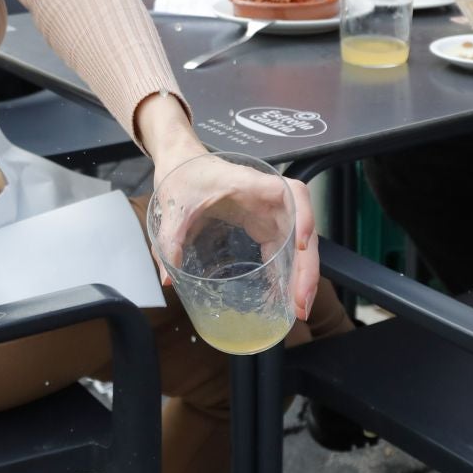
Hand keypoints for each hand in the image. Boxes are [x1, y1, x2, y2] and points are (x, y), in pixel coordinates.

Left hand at [149, 157, 320, 324]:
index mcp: (249, 185)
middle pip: (300, 228)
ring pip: (297, 243)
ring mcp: (268, 212)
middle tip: (301, 303)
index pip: (290, 194)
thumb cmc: (183, 175)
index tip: (300, 244)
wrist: (182, 164)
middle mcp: (267, 199)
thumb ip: (170, 240)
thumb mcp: (173, 207)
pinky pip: (282, 249)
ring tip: (298, 309)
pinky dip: (286, 272)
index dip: (303, 216)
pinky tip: (283, 296)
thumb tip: (167, 279)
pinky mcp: (263, 225)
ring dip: (301, 275)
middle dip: (305, 266)